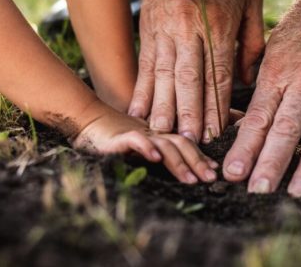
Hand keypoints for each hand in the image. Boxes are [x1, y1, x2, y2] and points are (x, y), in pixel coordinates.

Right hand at [73, 104, 218, 183]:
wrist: (86, 120)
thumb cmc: (113, 137)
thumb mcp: (140, 145)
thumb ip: (157, 153)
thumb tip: (173, 168)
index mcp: (159, 135)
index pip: (185, 143)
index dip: (201, 156)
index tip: (214, 171)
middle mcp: (152, 132)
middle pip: (181, 143)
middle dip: (198, 161)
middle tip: (211, 178)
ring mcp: (138, 133)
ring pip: (164, 144)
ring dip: (180, 162)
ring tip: (191, 179)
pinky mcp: (119, 137)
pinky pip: (136, 141)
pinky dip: (147, 148)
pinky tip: (155, 158)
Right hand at [129, 0, 264, 143]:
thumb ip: (253, 39)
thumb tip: (248, 78)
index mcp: (219, 22)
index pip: (218, 73)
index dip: (216, 105)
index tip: (215, 132)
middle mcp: (190, 28)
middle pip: (189, 79)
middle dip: (188, 114)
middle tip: (188, 143)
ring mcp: (165, 28)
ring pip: (163, 75)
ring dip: (162, 107)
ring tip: (160, 134)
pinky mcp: (148, 27)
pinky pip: (145, 63)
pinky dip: (141, 89)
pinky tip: (138, 110)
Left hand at [223, 0, 300, 195]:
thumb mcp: (273, 46)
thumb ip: (262, 81)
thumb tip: (243, 118)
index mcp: (278, 70)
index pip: (258, 116)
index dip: (244, 146)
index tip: (231, 172)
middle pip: (286, 129)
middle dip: (270, 163)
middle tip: (257, 190)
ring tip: (297, 193)